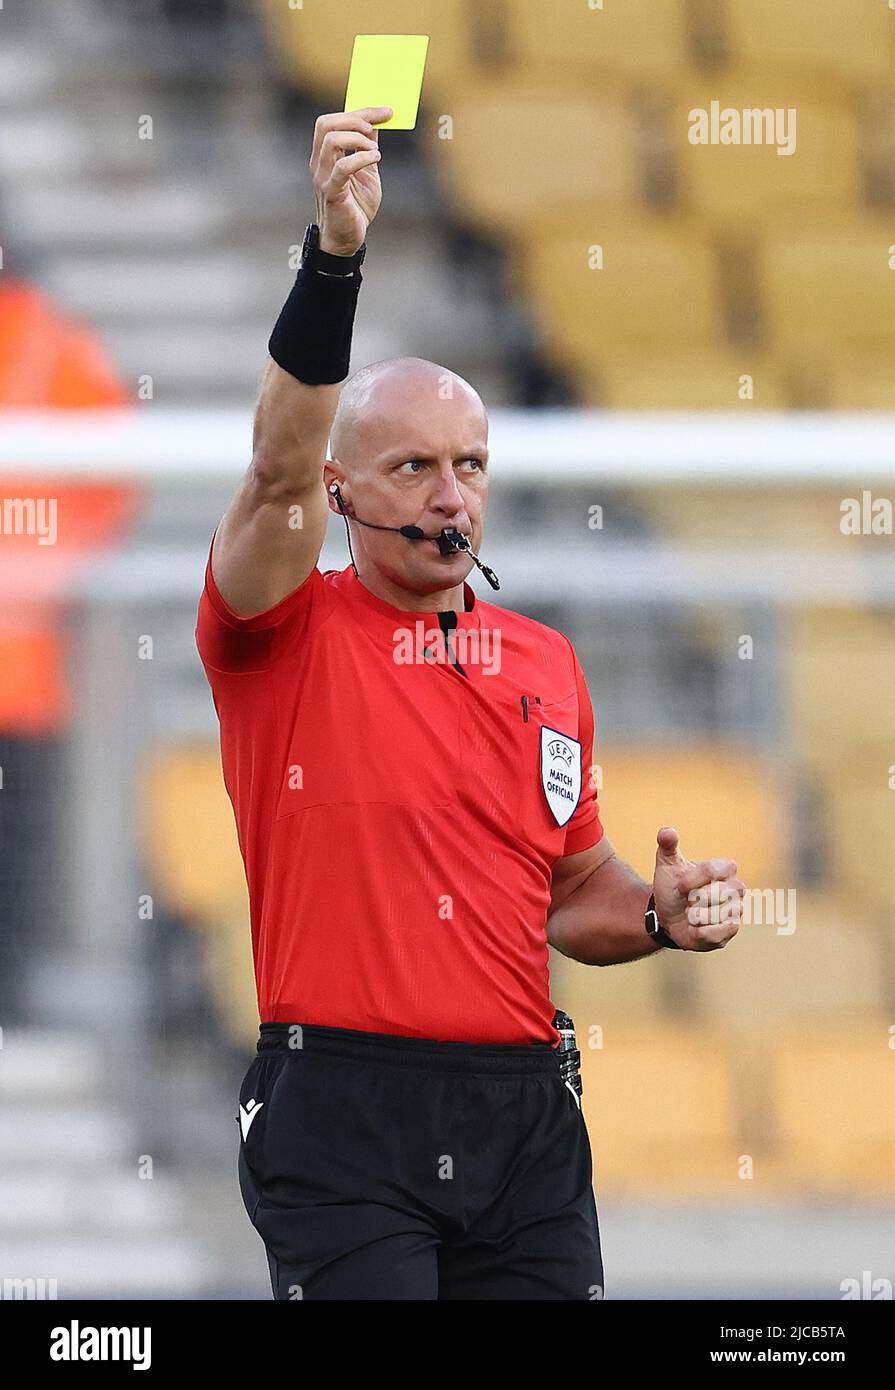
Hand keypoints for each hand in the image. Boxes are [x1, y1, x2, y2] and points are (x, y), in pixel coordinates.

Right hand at [309, 106, 392, 256]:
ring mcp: (323, 177)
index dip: (360, 111)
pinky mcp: (332, 193)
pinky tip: (375, 159)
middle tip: (376, 128)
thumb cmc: (356, 207)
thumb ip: (367, 149)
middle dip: (355, 119)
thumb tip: (376, 124)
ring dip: (357, 138)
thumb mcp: (367, 172)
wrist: (347, 240)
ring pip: (331, 140)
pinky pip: (342, 168)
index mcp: (325, 155)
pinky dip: (361, 158)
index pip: (334, 121)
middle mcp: (319, 162)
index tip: (386, 111)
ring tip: (375, 149)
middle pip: (326, 123)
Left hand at [652, 826, 744, 951]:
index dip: (691, 880)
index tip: (679, 886)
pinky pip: (715, 933)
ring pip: (713, 915)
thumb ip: (667, 845)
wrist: (668, 916)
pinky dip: (698, 932)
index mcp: (726, 868)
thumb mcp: (667, 865)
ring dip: (693, 916)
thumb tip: (666, 831)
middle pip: (714, 894)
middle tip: (686, 901)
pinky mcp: (731, 931)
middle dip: (691, 900)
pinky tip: (694, 928)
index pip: (713, 870)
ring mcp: (737, 911)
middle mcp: (737, 888)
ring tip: (690, 914)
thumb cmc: (673, 887)